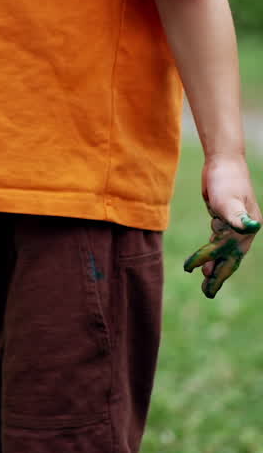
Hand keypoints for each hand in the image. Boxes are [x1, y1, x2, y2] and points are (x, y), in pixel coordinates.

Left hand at [184, 155, 260, 298]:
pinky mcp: (224, 217)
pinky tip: (206, 259)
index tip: (202, 276)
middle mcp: (243, 229)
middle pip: (231, 257)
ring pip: (224, 250)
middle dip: (220, 275)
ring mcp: (234, 224)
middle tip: (207, 292)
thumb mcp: (229, 199)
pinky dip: (213, 251)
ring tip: (205, 278)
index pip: (230, 254)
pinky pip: (219, 240)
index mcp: (246, 228)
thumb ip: (237, 215)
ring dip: (215, 264)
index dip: (216, 266)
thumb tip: (250, 226)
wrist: (224, 160)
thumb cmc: (227, 179)